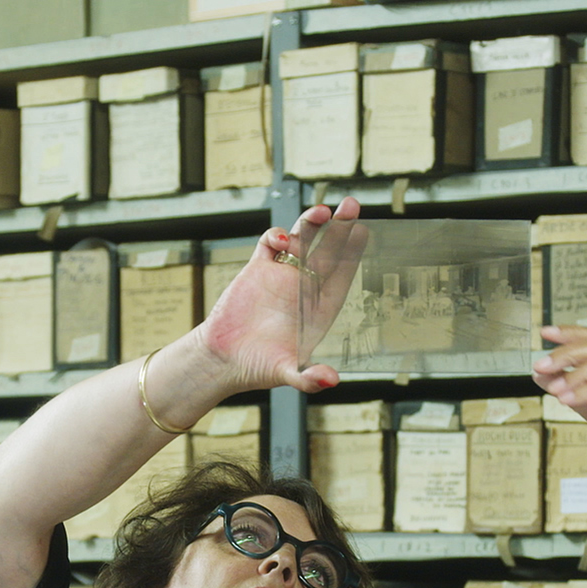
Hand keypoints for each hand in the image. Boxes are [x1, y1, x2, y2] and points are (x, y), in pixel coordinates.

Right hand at [194, 198, 368, 394]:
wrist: (222, 358)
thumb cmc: (258, 368)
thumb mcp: (285, 373)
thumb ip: (308, 378)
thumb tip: (331, 381)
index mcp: (318, 309)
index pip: (342, 275)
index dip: (353, 254)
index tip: (364, 232)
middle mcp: (303, 289)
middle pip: (327, 251)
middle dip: (340, 228)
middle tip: (352, 206)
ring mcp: (281, 276)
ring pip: (302, 241)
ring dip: (311, 224)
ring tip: (320, 211)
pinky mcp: (258, 270)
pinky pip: (270, 244)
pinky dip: (276, 236)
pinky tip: (281, 238)